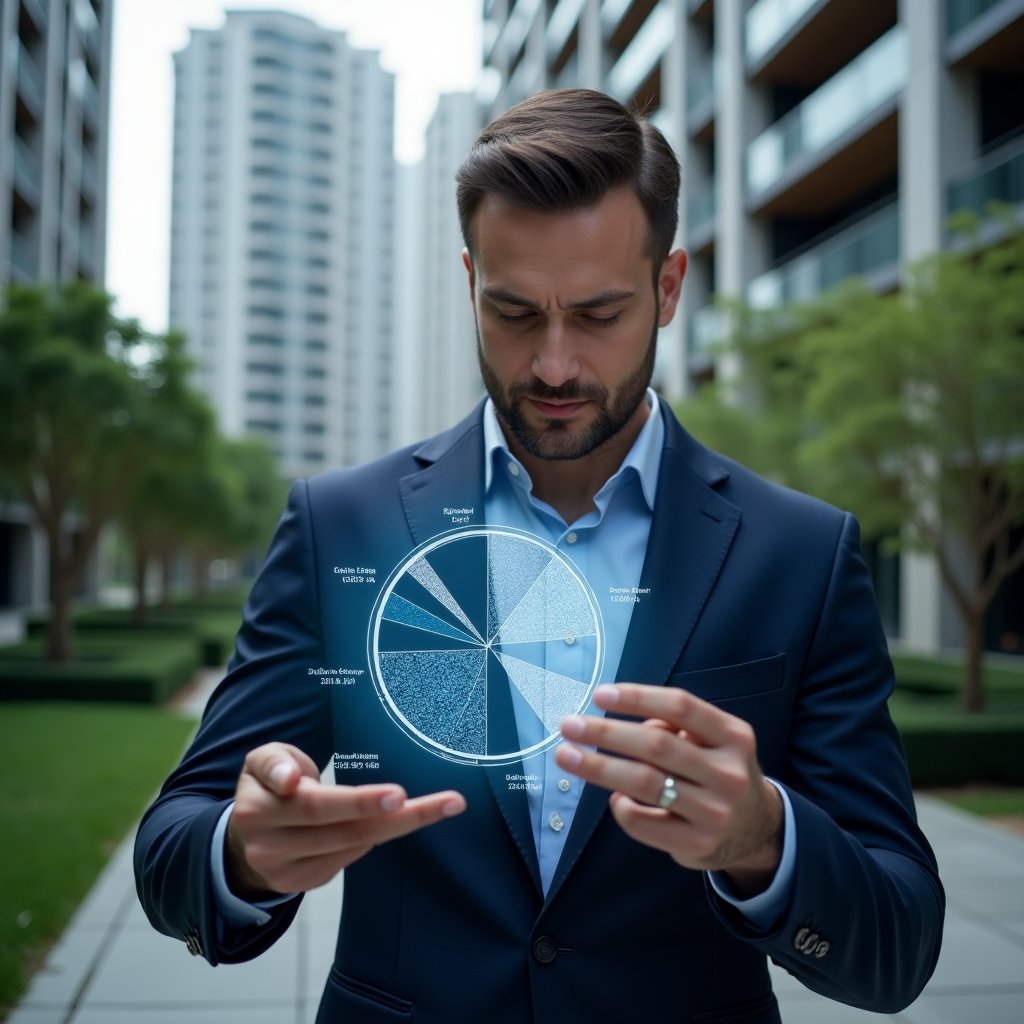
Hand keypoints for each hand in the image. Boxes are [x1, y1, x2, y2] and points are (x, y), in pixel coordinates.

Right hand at [226, 742, 465, 899]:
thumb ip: (274, 762)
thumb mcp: (261, 762)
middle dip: (398, 816)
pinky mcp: (301, 885)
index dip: (359, 801)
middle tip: (443, 802)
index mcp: (258, 809)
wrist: (240, 841)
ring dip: (398, 826)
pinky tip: (388, 821)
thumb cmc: (265, 787)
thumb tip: (289, 781)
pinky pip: (346, 859)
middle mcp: (270, 846)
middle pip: (346, 830)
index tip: (399, 795)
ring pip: (352, 847)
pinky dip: (370, 838)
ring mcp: (286, 872)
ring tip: (440, 805)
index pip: (317, 804)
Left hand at [556, 684, 781, 895]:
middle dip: (606, 734)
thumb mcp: (714, 741)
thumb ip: (675, 727)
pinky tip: (615, 796)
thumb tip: (622, 725)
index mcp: (733, 736)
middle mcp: (728, 772)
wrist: (756, 830)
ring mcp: (715, 812)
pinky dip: (620, 806)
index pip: (681, 707)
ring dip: (599, 767)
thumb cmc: (718, 772)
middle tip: (569, 726)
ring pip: (645, 783)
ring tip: (567, 756)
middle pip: (657, 745)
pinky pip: (643, 822)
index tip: (600, 695)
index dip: (638, 698)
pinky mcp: (696, 844)